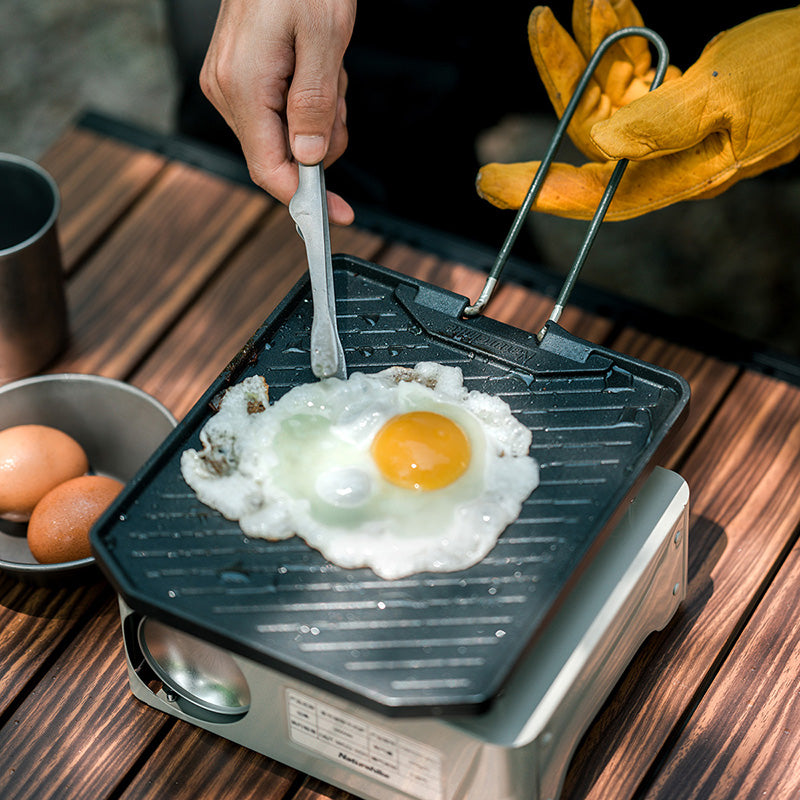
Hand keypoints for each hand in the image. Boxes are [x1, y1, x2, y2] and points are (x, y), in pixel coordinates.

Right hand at [200, 0, 356, 224]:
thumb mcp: (325, 39)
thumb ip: (315, 105)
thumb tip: (307, 159)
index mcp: (243, 85)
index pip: (270, 168)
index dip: (306, 198)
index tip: (339, 213)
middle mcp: (226, 89)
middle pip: (281, 154)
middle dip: (321, 139)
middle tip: (337, 95)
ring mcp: (228, 83)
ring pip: (284, 134)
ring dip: (318, 115)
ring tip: (326, 69)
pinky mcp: (238, 76)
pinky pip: (278, 112)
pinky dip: (305, 100)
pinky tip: (312, 66)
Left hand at [476, 2, 799, 220]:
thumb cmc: (799, 69)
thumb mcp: (728, 91)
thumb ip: (660, 121)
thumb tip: (599, 144)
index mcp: (680, 171)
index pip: (595, 191)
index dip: (540, 191)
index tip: (492, 184)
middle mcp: (670, 156)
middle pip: (594, 127)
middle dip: (564, 72)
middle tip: (539, 24)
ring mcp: (674, 126)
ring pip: (611, 92)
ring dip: (594, 43)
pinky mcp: (682, 96)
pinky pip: (637, 72)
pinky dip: (623, 39)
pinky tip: (613, 7)